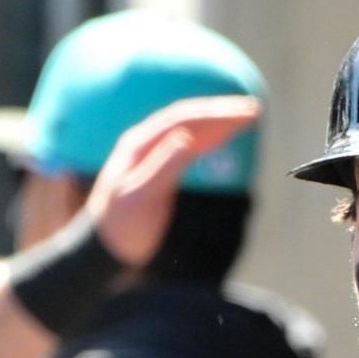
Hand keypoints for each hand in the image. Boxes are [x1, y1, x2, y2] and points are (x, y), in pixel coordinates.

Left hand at [84, 94, 263, 265]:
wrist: (104, 248)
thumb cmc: (121, 227)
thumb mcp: (139, 199)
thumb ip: (162, 168)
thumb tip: (186, 139)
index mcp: (139, 145)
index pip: (182, 119)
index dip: (214, 113)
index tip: (242, 113)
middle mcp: (145, 143)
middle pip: (188, 119)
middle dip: (222, 112)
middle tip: (254, 109)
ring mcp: (152, 155)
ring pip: (191, 130)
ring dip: (219, 123)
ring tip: (249, 117)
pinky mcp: (160, 169)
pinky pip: (189, 146)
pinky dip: (211, 139)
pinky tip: (225, 137)